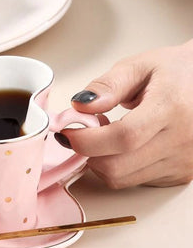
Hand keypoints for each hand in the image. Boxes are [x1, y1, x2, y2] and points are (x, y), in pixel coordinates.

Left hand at [56, 40, 192, 188]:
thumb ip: (107, 85)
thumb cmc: (175, 72)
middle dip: (88, 152)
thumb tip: (80, 106)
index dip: (87, 139)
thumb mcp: (139, 66)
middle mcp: (181, 141)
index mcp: (171, 108)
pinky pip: (134, 181)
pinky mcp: (180, 175)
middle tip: (85, 131)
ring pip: (121, 178)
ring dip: (101, 161)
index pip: (123, 137)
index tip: (66, 131)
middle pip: (117, 166)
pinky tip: (125, 146)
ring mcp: (183, 162)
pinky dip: (119, 167)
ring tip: (107, 135)